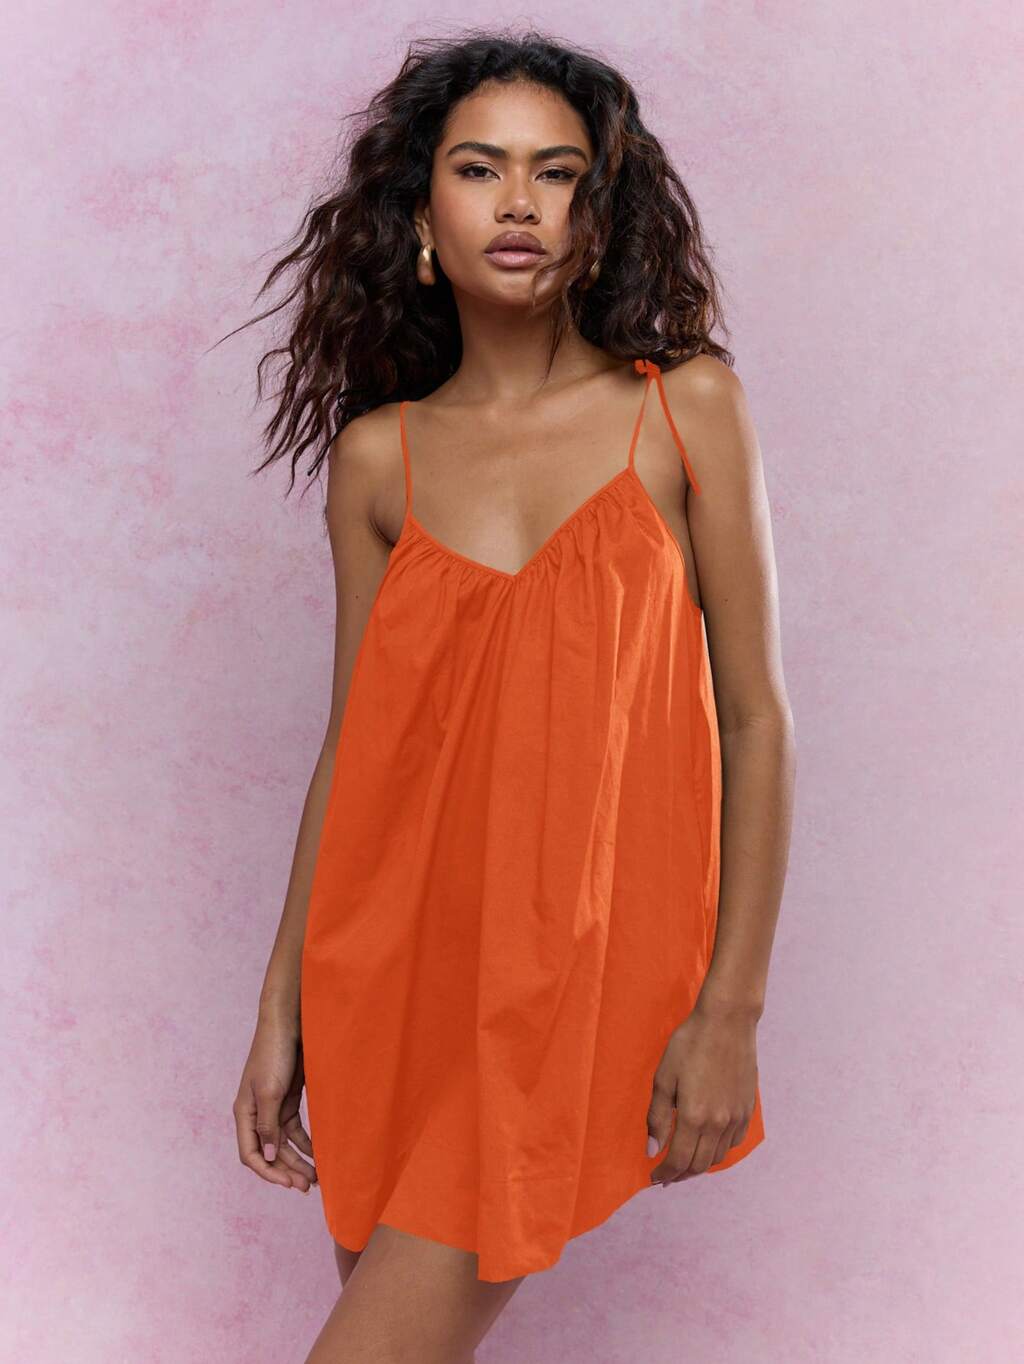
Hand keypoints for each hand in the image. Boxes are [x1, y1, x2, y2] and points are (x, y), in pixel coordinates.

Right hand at [233, 1015, 316, 1192]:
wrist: (288, 1022)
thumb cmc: (274, 1053)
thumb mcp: (270, 1091)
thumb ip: (268, 1125)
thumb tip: (269, 1157)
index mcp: (244, 1113)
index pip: (251, 1154)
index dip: (268, 1172)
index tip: (289, 1183)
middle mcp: (256, 1114)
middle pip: (270, 1152)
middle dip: (288, 1170)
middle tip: (308, 1186)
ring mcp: (272, 1107)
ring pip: (284, 1144)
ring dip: (298, 1160)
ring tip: (316, 1177)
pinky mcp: (287, 1099)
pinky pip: (295, 1130)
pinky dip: (306, 1143)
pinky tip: (319, 1153)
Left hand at [646, 1001, 757, 1185]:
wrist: (727, 1022)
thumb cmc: (690, 1044)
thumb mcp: (664, 1077)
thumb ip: (658, 1117)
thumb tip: (653, 1149)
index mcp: (694, 1117)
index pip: (678, 1161)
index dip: (664, 1173)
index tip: (653, 1177)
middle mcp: (718, 1123)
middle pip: (699, 1165)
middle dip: (680, 1174)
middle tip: (666, 1174)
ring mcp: (736, 1118)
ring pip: (718, 1157)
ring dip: (699, 1165)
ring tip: (684, 1161)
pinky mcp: (747, 1109)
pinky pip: (733, 1142)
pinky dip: (719, 1150)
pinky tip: (708, 1144)